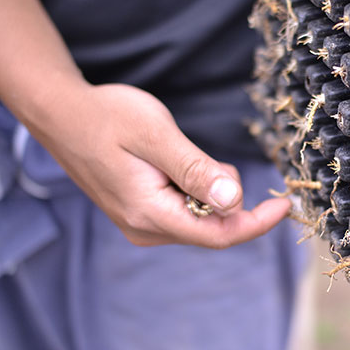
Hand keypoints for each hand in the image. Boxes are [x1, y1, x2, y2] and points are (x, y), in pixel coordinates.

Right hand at [30, 80, 291, 247]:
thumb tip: (235, 201)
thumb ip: (196, 170)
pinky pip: (185, 211)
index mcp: (150, 214)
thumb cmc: (108, 117)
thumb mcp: (157, 136)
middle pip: (212, 227)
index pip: (219, 235)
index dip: (257, 223)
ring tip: (182, 155)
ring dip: (210, 191)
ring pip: (200, 218)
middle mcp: (146, 229)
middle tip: (210, 158)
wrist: (63, 115)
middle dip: (228, 197)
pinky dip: (197, 190)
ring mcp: (142, 224)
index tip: (286, 206)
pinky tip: (177, 165)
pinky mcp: (142, 214)